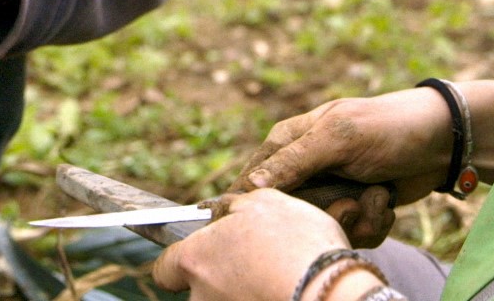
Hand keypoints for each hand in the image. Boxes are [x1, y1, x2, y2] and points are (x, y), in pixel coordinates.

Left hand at [151, 189, 376, 300]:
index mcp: (194, 260)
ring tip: (274, 280)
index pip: (164, 270)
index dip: (180, 263)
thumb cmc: (296, 244)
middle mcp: (200, 296)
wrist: (329, 292)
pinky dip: (261, 298)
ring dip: (241, 292)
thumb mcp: (266, 203)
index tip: (202, 259)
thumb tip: (225, 209)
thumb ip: (236, 205)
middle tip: (250, 268)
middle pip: (196, 291)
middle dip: (218, 281)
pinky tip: (282, 292)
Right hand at [232, 90, 453, 246]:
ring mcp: (330, 191)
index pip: (253, 182)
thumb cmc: (388, 128)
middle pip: (291, 215)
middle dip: (327, 215)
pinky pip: (351, 234)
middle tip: (350, 201)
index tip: (287, 216)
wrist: (442, 141)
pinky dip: (374, 224)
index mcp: (287, 142)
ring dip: (357, 220)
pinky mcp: (354, 208)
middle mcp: (304, 169)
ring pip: (324, 229)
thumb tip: (251, 186)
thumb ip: (293, 161)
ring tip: (375, 195)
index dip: (263, 205)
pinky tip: (386, 201)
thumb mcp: (339, 140)